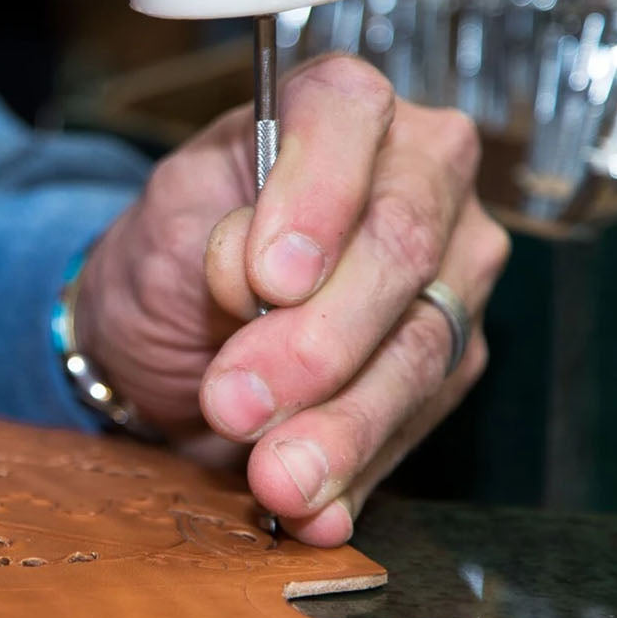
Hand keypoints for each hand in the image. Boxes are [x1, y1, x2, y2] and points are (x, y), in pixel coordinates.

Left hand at [75, 56, 509, 546]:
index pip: (348, 114)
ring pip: (422, 346)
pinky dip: (358, 471)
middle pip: (399, 247)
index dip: (314, 196)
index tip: (264, 277)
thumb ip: (210, 235)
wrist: (174, 332)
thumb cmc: (172, 255)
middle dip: (314, 341)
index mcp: (336, 107)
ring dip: (340, 425)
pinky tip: (317, 509)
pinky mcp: (451, 356)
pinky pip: (419, 419)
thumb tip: (267, 282)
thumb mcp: (164, 225)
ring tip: (274, 476)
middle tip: (233, 400)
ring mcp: (449, 267)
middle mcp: (417, 172)